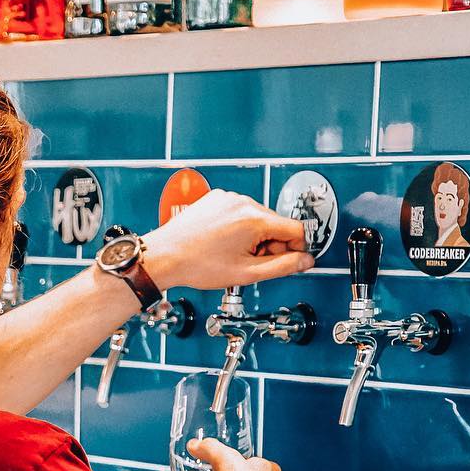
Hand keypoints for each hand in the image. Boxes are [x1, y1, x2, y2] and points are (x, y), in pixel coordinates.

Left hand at [142, 190, 314, 290]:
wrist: (163, 256)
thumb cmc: (196, 264)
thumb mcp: (247, 272)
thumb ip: (283, 267)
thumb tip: (305, 261)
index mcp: (255, 219)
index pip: (296, 229)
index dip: (296, 249)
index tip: (288, 261)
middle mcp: (242, 202)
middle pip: (275, 224)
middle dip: (270, 245)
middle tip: (250, 262)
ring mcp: (227, 198)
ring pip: (256, 218)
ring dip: (253, 237)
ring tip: (230, 254)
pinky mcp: (215, 199)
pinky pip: (237, 212)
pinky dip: (236, 227)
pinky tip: (220, 242)